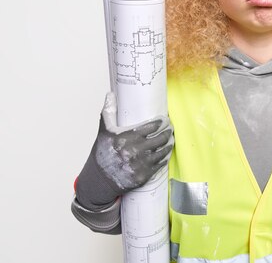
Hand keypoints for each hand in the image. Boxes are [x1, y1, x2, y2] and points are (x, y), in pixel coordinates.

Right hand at [76, 92, 173, 208]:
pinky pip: (159, 164)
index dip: (160, 123)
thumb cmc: (101, 154)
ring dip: (168, 145)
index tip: (164, 120)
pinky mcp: (143, 176)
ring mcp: (140, 164)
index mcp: (127, 138)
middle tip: (170, 129)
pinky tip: (166, 153)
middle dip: (167, 133)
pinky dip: (164, 158)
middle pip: (160, 138)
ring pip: (162, 151)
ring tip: (170, 140)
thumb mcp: (104, 132)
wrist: (98, 180)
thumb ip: (109, 113)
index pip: (150, 126)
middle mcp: (135, 151)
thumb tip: (110, 94)